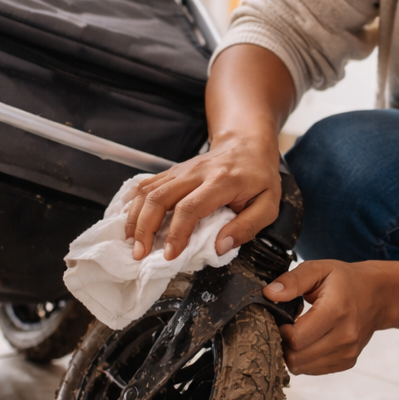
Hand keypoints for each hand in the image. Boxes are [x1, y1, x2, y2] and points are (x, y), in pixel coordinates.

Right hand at [123, 133, 282, 261]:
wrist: (247, 145)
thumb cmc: (258, 177)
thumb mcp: (268, 205)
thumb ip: (247, 227)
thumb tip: (220, 246)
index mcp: (221, 182)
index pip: (190, 208)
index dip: (176, 233)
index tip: (169, 255)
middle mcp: (196, 173)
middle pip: (159, 198)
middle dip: (145, 228)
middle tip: (140, 253)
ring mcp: (181, 170)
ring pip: (147, 191)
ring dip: (135, 218)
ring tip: (132, 242)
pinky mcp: (172, 171)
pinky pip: (146, 185)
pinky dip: (133, 204)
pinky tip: (130, 222)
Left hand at [262, 259, 390, 374]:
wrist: (378, 296)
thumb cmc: (345, 280)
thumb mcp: (319, 269)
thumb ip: (293, 280)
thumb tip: (269, 294)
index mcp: (336, 311)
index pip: (296, 339)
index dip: (281, 331)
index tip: (283, 319)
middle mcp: (346, 336)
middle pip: (297, 358)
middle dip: (284, 344)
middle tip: (287, 327)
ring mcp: (348, 352)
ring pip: (303, 368)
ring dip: (293, 353)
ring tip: (299, 332)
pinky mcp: (348, 362)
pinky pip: (313, 370)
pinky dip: (305, 358)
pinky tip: (310, 341)